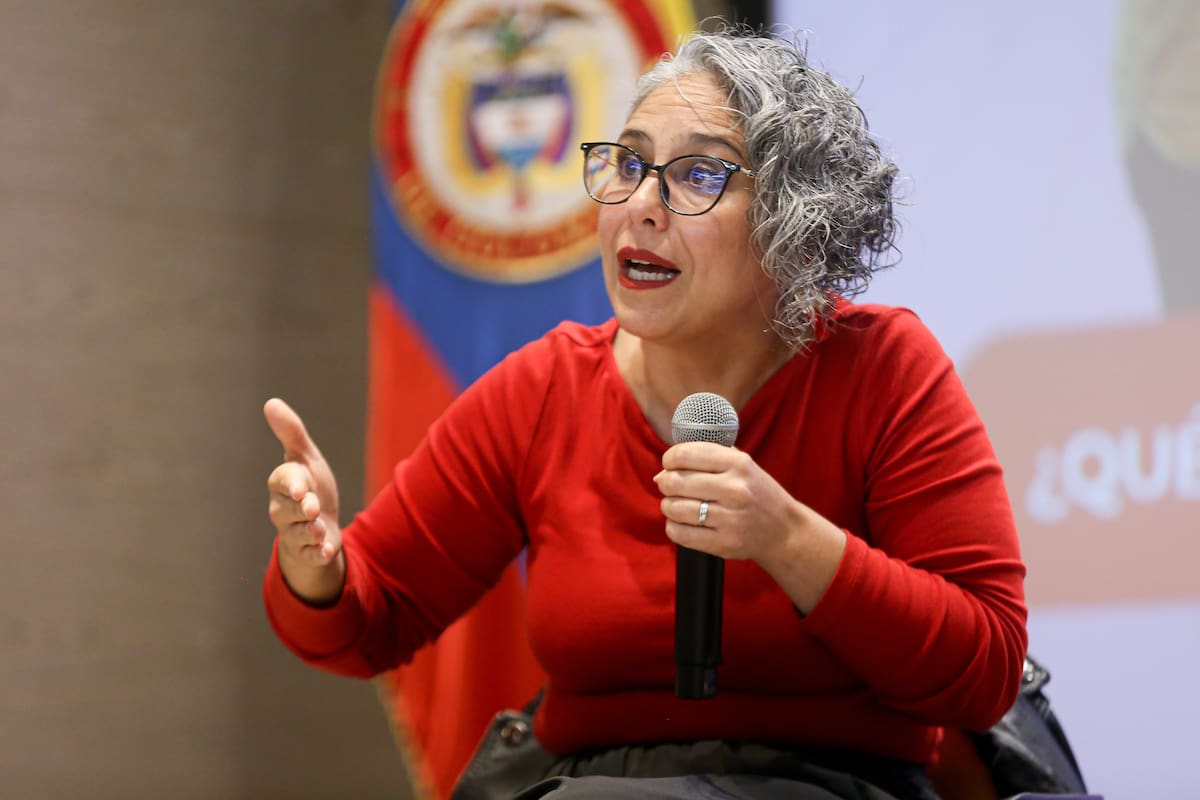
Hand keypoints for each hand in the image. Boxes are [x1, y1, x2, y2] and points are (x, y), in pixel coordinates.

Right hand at [264, 398, 344, 604]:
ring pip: (299, 533)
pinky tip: (327, 551)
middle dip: (302, 509)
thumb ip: (291, 433)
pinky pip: (310, 555)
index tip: (302, 487)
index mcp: (282, 484)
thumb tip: (271, 402)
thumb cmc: (310, 485)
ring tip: (319, 530)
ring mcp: (293, 532)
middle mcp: (283, 509)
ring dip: (311, 532)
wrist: (320, 524)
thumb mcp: (305, 458)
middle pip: (290, 510)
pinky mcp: (308, 552)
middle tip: (312, 509)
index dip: (293, 484)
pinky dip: (318, 554)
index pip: (284, 481)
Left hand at [654, 442, 845, 612]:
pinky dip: (673, 527)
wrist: (783, 531)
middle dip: (665, 483)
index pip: (685, 454)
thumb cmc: (756, 493)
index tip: (670, 463)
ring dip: (668, 506)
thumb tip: (662, 471)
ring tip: (677, 505)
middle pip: (675, 481)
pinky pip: (679, 534)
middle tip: (670, 486)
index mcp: (738, 464)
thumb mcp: (742, 465)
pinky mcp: (723, 543)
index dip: (669, 458)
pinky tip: (681, 523)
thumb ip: (706, 459)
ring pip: (674, 508)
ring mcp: (729, 519)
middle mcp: (734, 489)